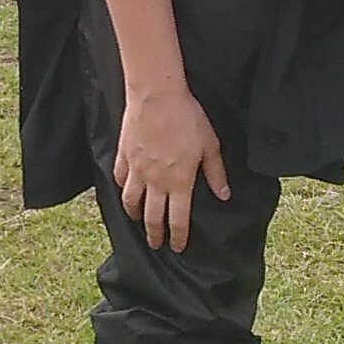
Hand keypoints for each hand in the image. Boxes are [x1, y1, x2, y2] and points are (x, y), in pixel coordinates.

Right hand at [114, 82, 230, 251]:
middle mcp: (156, 181)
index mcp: (179, 182)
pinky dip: (122, 188)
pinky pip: (120, 178)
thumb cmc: (187, 118)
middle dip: (154, 234)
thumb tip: (223, 195)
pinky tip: (125, 189)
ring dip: (134, 214)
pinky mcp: (124, 156)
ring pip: (131, 201)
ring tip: (137, 220)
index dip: (178, 237)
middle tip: (155, 244)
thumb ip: (215, 173)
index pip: (178, 219)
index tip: (178, 247)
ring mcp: (137, 169)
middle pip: (151, 217)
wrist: (157, 96)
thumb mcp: (210, 145)